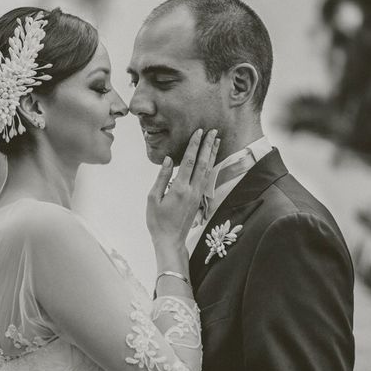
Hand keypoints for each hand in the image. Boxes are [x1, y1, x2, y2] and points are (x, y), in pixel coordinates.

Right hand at [146, 128, 219, 250]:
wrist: (170, 240)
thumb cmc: (157, 221)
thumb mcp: (153, 198)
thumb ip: (162, 178)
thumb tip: (169, 160)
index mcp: (179, 189)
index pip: (189, 161)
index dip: (195, 145)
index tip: (199, 132)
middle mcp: (192, 190)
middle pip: (203, 163)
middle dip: (208, 146)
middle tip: (213, 131)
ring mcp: (197, 195)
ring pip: (207, 170)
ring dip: (212, 154)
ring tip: (217, 140)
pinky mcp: (199, 199)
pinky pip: (206, 178)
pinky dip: (210, 165)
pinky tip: (211, 159)